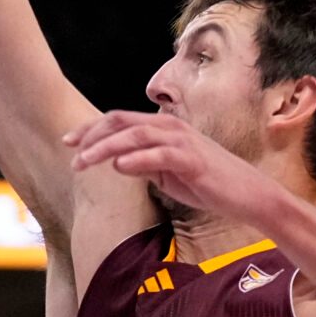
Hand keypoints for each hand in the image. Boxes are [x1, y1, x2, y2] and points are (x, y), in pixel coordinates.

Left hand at [64, 111, 291, 224]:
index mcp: (163, 129)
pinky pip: (159, 155)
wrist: (246, 195)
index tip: (69, 142)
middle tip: (71, 153)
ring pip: (135, 135)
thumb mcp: (167, 173)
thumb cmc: (207, 184)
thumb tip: (117, 162)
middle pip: (121, 121)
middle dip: (92, 136)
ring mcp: (182, 141)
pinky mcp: (192, 159)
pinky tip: (118, 167)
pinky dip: (136, 159)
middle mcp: (170, 127)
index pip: (120, 121)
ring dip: (106, 148)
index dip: (91, 130)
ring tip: (84, 162)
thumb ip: (144, 163)